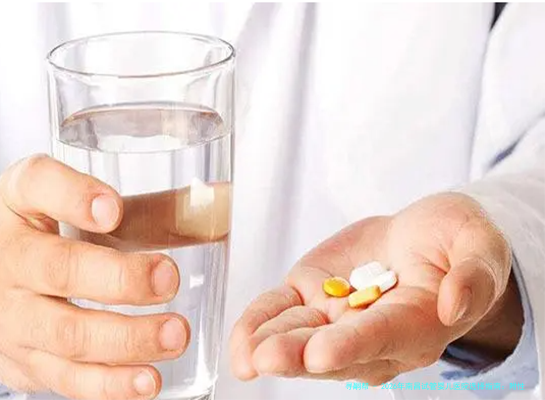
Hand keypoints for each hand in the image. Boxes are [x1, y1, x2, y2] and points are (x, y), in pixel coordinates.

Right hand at [0, 155, 193, 399]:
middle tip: (167, 277)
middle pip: (58, 269)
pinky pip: (69, 379)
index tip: (114, 209)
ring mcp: (15, 316)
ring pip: (68, 333)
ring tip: (176, 334)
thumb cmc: (44, 240)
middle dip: (119, 278)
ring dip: (128, 338)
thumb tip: (213, 204)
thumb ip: (131, 204)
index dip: (72, 195)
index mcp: (21, 204)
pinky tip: (148, 379)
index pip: (35, 184)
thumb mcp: (68, 205)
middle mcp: (10, 258)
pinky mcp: (29, 362)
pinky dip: (112, 384)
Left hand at [230, 193, 521, 384]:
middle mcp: (372, 333)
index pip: (382, 338)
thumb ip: (474, 275)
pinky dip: (259, 323)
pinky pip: (282, 311)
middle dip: (298, 355)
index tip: (322, 353)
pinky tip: (240, 341)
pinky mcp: (312, 295)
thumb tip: (456, 304)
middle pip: (332, 348)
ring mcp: (337, 316)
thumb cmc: (454, 243)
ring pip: (300, 333)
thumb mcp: (478, 247)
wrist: (421, 238)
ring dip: (271, 345)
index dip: (352, 346)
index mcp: (417, 325)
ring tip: (245, 356)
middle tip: (268, 359)